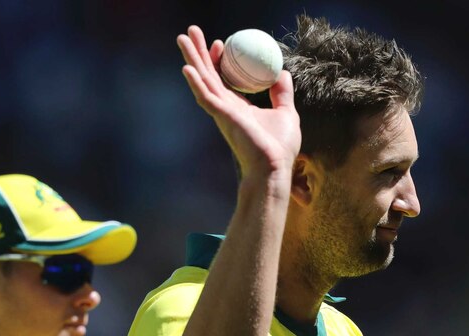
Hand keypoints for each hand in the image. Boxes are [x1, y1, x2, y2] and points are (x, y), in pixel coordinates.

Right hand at [177, 26, 300, 180]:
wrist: (274, 168)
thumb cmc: (279, 148)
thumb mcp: (286, 113)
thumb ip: (282, 93)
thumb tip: (283, 73)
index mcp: (238, 107)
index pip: (223, 78)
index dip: (218, 60)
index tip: (220, 42)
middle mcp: (226, 108)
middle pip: (208, 74)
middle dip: (199, 53)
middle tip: (191, 32)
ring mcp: (222, 113)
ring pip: (203, 80)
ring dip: (192, 58)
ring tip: (182, 38)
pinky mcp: (223, 118)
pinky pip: (206, 98)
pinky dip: (196, 83)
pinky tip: (187, 68)